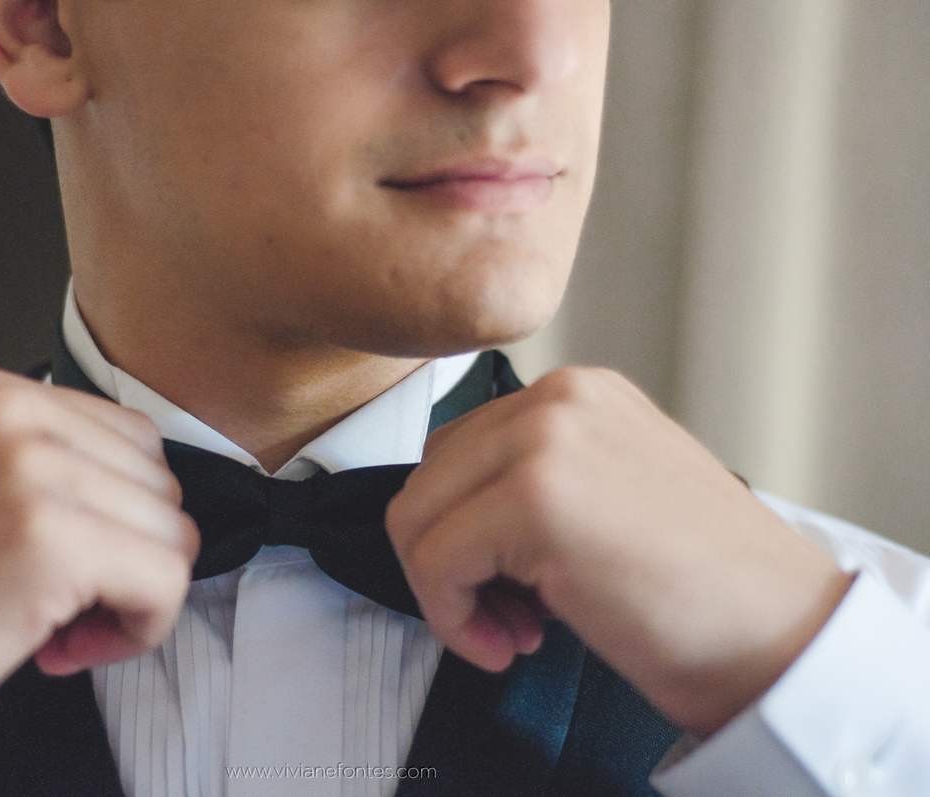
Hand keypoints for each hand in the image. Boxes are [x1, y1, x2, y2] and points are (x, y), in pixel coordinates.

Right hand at [0, 368, 197, 796]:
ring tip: (55, 629)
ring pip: (173, 534)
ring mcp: (31, 471)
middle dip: (130, 555)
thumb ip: (43, 468)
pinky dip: (138, 630)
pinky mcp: (49, 540)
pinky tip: (62, 650)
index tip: (70, 566)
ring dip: (132, 599)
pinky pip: (166, 581)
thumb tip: (139, 493)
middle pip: (160, 484)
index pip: (133, 440)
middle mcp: (13, 415)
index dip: (117, 517)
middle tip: (64, 606)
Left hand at [387, 367, 852, 737]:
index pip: (456, 451)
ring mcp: (544, 441)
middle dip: (447, 562)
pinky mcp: (533, 500)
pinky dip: (453, 620)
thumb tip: (451, 517)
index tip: (503, 588)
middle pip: (427, 481)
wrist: (785, 636)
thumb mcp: (611, 492)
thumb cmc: (707, 586)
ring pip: (415, 518)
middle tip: (505, 618)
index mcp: (578, 393)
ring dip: (447, 593)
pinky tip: (509, 647)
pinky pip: (432, 563)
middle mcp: (558, 399)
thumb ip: (533, 480)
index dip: (462, 531)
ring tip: (511, 633)